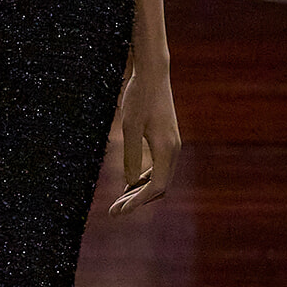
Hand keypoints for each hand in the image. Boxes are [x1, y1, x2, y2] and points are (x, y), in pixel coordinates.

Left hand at [108, 65, 180, 215]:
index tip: (119, 211)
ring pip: (159, 178)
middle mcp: (173, 150)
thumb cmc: (139, 97)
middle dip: (137, 201)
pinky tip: (129, 183)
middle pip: (159, 187)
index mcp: (166, 149)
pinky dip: (145, 179)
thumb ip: (131, 156)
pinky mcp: (167, 139)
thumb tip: (130, 182)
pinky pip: (159, 167)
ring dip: (140, 191)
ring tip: (119, 201)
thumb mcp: (130, 127)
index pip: (156, 187)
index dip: (137, 202)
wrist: (152, 74)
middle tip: (114, 212)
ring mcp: (172, 145)